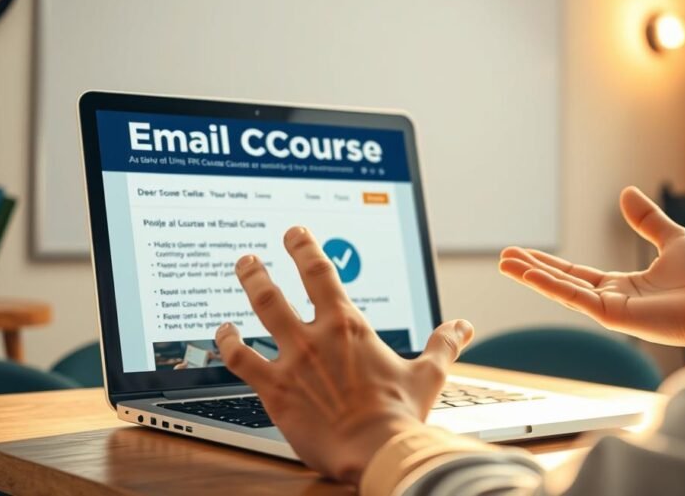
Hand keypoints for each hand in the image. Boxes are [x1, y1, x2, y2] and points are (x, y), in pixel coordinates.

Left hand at [214, 226, 474, 481]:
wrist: (376, 450)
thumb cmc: (399, 415)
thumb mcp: (428, 374)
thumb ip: (443, 344)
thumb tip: (462, 327)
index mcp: (349, 327)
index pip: (320, 272)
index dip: (303, 247)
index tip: (295, 234)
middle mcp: (316, 337)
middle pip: (279, 288)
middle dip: (261, 267)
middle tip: (250, 257)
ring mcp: (292, 362)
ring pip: (259, 313)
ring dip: (247, 288)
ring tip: (241, 274)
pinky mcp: (275, 390)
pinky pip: (241, 360)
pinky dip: (227, 344)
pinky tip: (222, 334)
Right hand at [499, 186, 684, 350]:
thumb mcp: (672, 239)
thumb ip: (647, 220)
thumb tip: (625, 193)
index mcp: (620, 286)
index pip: (575, 274)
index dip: (549, 263)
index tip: (525, 253)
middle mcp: (609, 298)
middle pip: (560, 281)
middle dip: (531, 269)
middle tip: (504, 257)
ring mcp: (608, 308)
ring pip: (561, 289)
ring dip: (532, 276)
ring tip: (506, 263)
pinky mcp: (612, 315)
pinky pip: (575, 297)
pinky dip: (551, 285)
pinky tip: (531, 274)